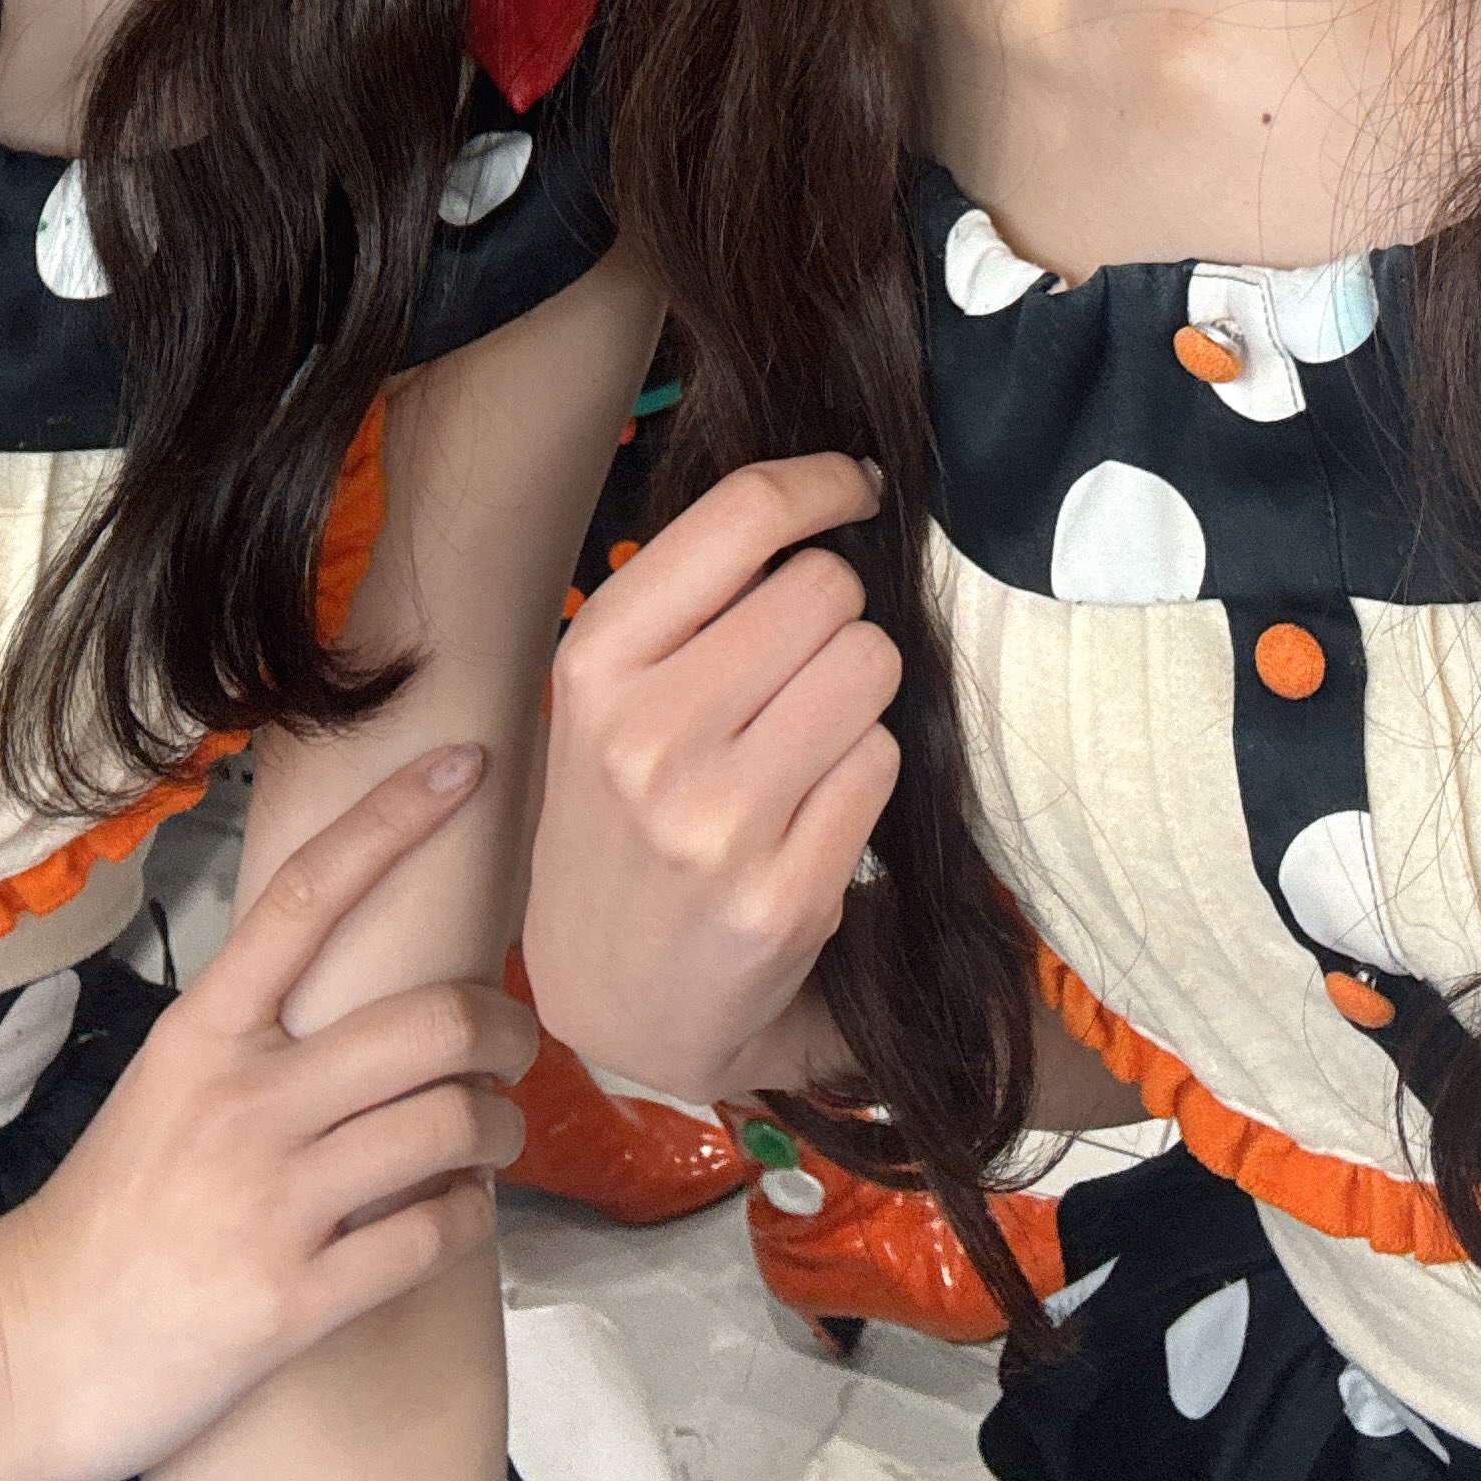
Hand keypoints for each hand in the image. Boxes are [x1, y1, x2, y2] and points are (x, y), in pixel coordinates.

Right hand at [0, 748, 534, 1480]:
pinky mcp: (293, 1301)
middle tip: (517, 1044)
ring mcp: (270, 1203)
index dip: (398, 818)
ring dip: (501, 1126)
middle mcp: (242, 1102)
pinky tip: (455, 1210)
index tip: (470, 764)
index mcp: (203, 1034)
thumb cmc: (108, 1215)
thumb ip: (255, 1033)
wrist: (21, 1356)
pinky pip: (434, 1233)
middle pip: (433, 1021)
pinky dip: (469, 1216)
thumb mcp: (164, 1086)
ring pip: (453, 1125)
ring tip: (491, 1134)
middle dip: (507, 1027)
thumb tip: (371, 989)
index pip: (309, 895)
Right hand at [523, 455, 898, 1100]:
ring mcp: (717, 821)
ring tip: (801, 740)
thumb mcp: (607, 696)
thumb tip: (826, 491)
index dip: (821, 483)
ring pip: (870, 665)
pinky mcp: (786, 894)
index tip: (854, 486)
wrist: (615, 997)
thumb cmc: (623, 814)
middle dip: (836, 612)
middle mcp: (648, 735)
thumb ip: (693, 599)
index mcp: (596, 661)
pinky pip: (883, 762)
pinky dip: (865, 772)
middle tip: (798, 665)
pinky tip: (811, 811)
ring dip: (858, 692)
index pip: (742, 515)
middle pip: (827, 589)